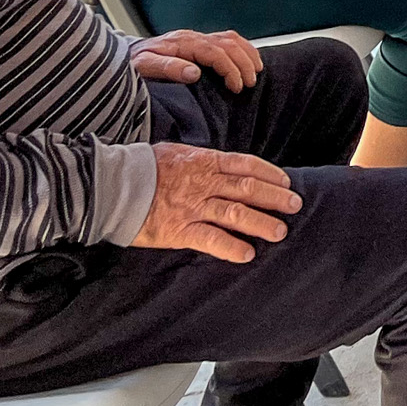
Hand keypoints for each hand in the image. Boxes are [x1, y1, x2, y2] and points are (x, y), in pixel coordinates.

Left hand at [131, 29, 262, 91]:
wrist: (126, 54)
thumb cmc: (135, 63)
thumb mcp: (144, 67)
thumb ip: (168, 67)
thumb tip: (194, 73)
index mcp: (182, 43)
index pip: (215, 52)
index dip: (230, 69)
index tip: (236, 87)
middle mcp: (193, 37)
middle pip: (228, 44)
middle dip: (244, 63)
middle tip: (249, 83)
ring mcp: (197, 37)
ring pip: (231, 38)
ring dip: (247, 54)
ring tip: (255, 72)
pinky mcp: (199, 41)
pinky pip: (227, 38)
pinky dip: (243, 48)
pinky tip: (248, 59)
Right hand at [132, 143, 299, 262]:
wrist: (111, 186)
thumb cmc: (141, 167)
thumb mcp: (174, 152)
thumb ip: (199, 159)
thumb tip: (218, 164)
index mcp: (203, 161)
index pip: (245, 165)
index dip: (269, 174)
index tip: (286, 182)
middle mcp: (203, 183)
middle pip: (248, 188)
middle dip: (275, 197)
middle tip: (295, 205)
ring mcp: (193, 206)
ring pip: (236, 213)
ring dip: (262, 222)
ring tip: (280, 231)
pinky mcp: (180, 230)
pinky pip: (212, 239)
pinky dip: (232, 247)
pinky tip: (248, 253)